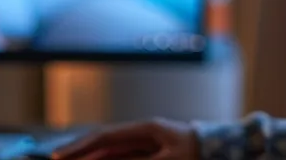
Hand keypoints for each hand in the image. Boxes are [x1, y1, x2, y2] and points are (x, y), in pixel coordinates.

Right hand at [55, 119, 199, 159]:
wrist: (225, 149)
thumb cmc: (202, 152)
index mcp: (146, 129)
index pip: (104, 138)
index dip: (80, 147)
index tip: (59, 157)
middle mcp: (143, 134)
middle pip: (104, 144)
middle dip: (80, 153)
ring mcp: (147, 145)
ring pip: (112, 153)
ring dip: (93, 159)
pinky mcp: (153, 155)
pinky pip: (125, 158)